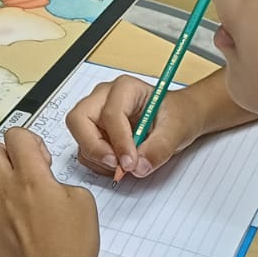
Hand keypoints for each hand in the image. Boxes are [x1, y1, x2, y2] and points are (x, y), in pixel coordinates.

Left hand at [0, 128, 98, 256]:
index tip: (40, 161)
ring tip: (3, 191)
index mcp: (31, 176)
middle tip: (17, 171)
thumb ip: (61, 182)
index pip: (15, 135)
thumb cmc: (73, 245)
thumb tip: (47, 184)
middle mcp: (3, 187)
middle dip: (1, 153)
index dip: (29, 141)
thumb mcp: (84, 201)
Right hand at [67, 74, 203, 177]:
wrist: (179, 120)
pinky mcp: (94, 133)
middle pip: (79, 120)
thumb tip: (138, 168)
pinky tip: (121, 165)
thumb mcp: (176, 130)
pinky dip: (99, 164)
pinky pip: (85, 151)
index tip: (130, 163)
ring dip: (98, 159)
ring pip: (80, 138)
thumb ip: (159, 148)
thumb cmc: (177, 116)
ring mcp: (96, 115)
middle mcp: (104, 98)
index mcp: (125, 88)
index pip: (111, 114)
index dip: (119, 141)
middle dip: (94, 147)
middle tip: (116, 165)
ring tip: (126, 165)